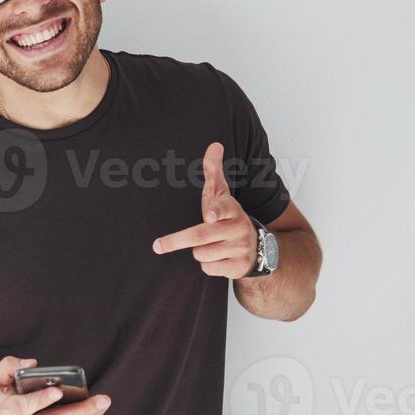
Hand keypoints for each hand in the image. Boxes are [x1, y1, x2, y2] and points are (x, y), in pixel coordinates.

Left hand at [151, 141, 257, 278]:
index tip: (210, 216)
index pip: (224, 208)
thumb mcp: (221, 194)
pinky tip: (218, 258)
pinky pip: (209, 269)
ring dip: (199, 252)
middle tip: (157, 246)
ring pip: (201, 254)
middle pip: (200, 236)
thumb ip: (214, 171)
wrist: (257, 247)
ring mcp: (240, 249)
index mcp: (233, 209)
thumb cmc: (228, 216)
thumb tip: (214, 145)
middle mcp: (239, 228)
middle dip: (176, 241)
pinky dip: (208, 266)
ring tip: (211, 246)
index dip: (216, 211)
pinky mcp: (238, 268)